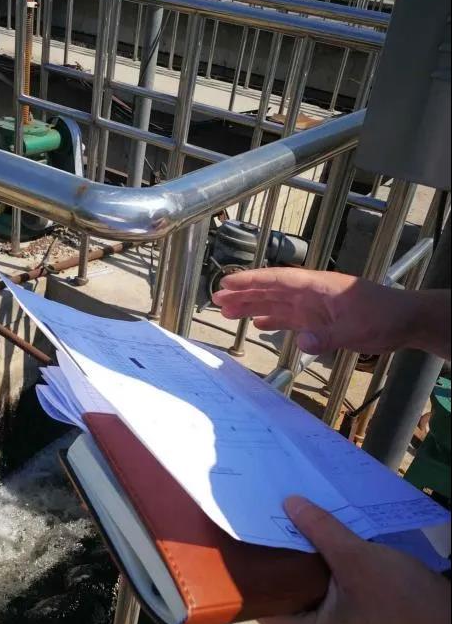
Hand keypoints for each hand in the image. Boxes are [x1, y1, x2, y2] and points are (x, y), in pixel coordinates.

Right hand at [212, 268, 418, 355]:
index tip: (227, 284)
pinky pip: (290, 318)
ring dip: (253, 307)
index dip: (251, 282)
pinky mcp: (320, 320)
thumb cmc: (383, 317)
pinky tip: (259, 325)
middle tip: (217, 299)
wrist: (405, 320)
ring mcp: (314, 307)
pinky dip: (273, 320)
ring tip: (228, 312)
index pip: (277, 281)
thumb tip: (301, 342)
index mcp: (316, 288)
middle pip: (271, 291)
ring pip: (277, 304)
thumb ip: (327, 336)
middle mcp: (311, 294)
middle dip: (244, 294)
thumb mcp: (355, 329)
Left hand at [259, 496, 450, 623]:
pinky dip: (321, 571)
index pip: (261, 603)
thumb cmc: (403, 600)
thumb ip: (319, 530)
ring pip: (305, 593)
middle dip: (278, 560)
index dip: (252, 571)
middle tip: (263, 523)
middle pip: (283, 596)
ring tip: (287, 525)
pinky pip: (325, 594)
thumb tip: (288, 503)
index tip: (243, 537)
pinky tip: (319, 542)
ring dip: (302, 563)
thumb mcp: (356, 558)